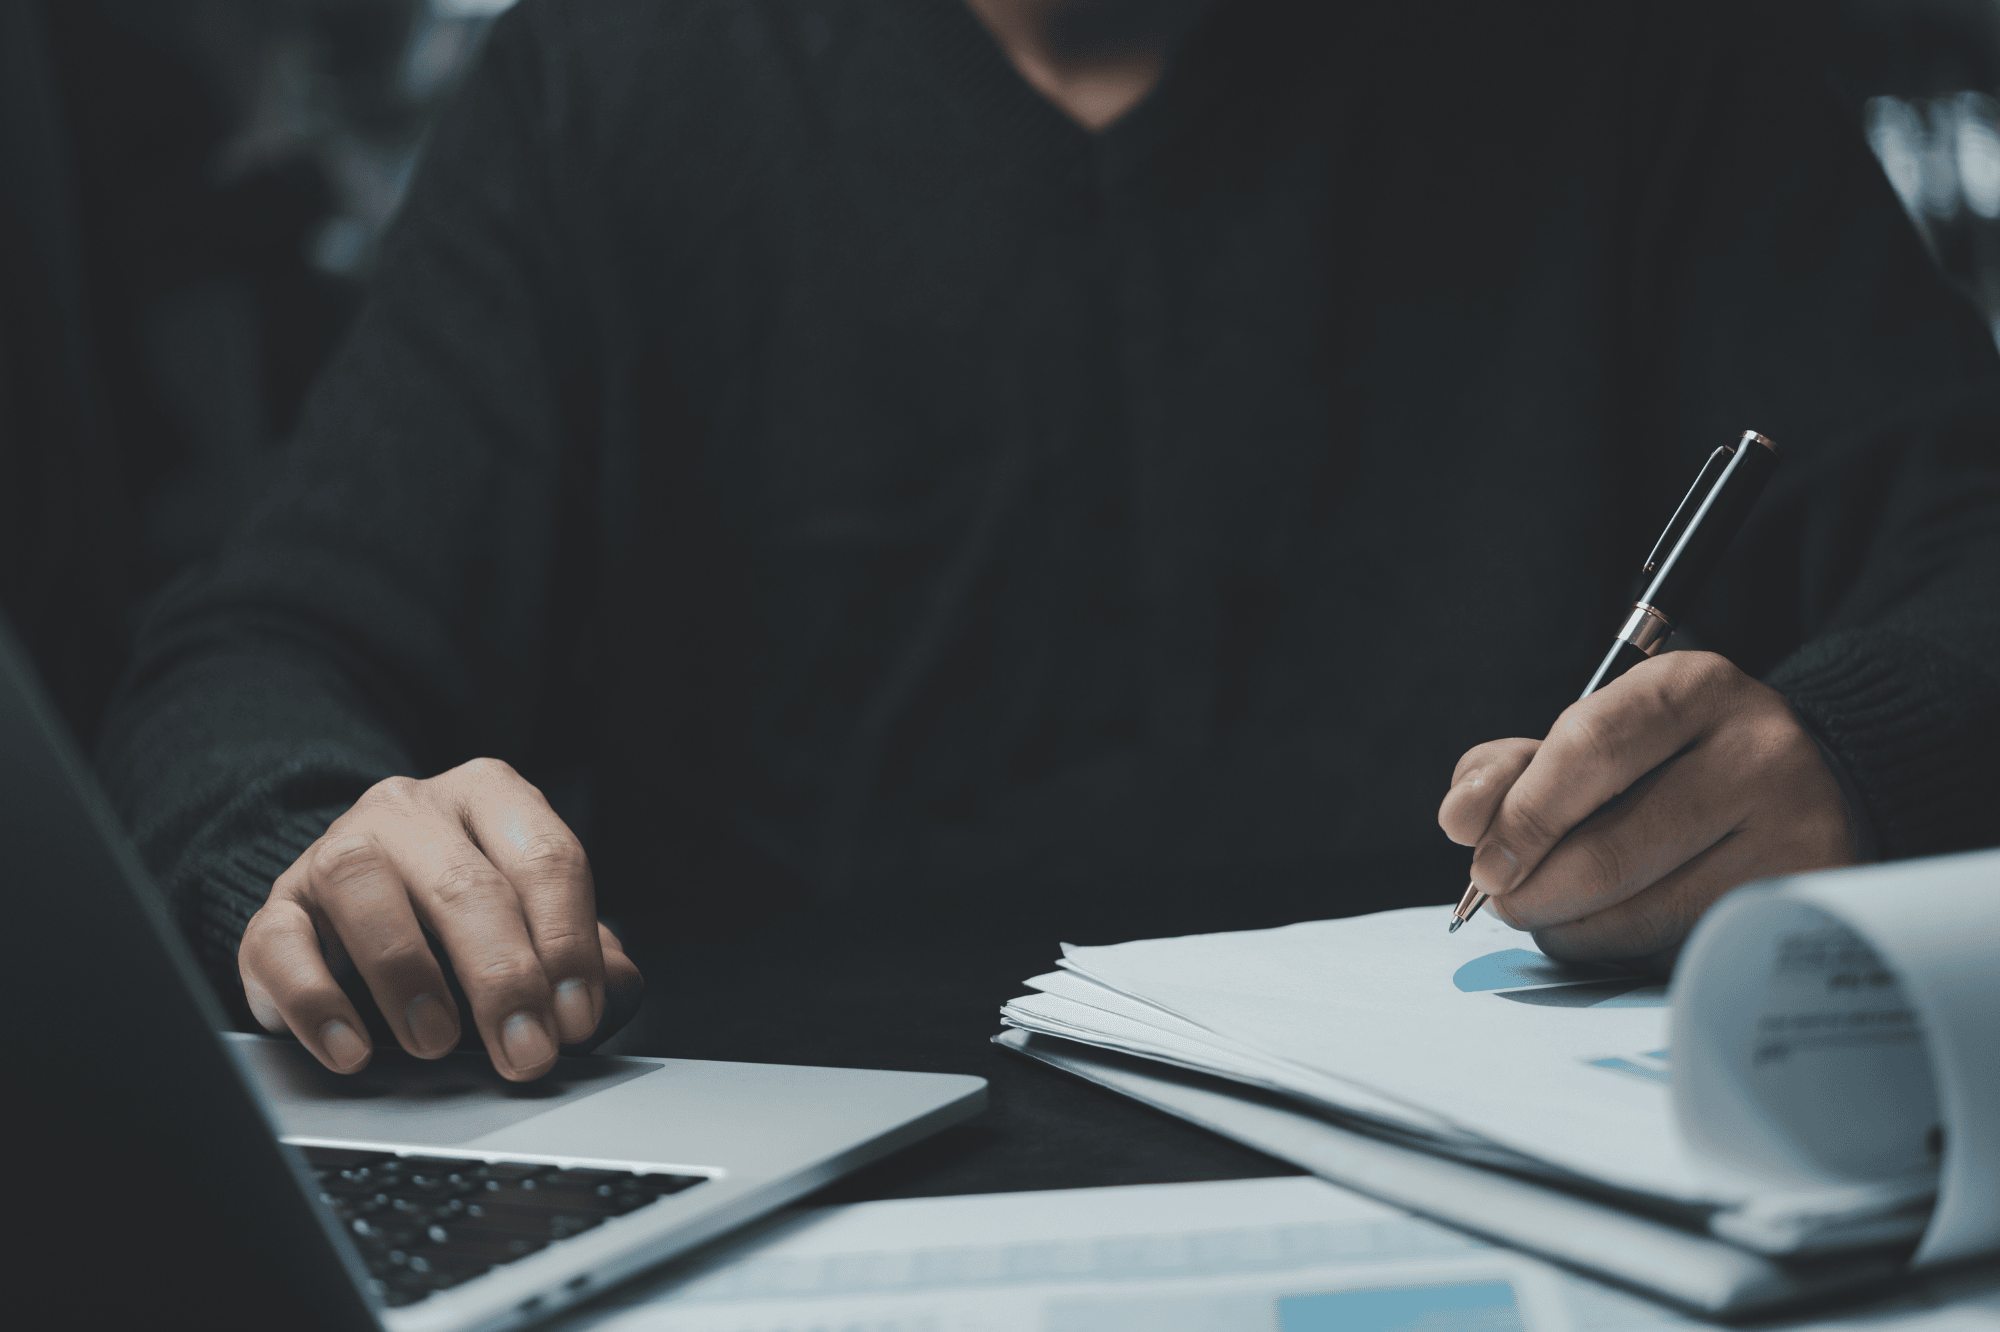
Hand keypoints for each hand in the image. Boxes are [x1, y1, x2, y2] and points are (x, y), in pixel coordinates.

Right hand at [239, 758, 643, 1079]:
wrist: (355, 904)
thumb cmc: (461, 917)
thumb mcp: (533, 921)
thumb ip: (584, 952)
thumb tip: (618, 989)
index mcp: (492, 798)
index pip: (546, 859)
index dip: (568, 944)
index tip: (576, 1016)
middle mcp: (413, 810)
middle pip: (465, 885)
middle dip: (503, 980)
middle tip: (525, 1052)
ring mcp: (336, 850)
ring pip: (366, 892)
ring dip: (408, 978)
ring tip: (437, 1042)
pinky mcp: (276, 907)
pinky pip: (282, 944)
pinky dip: (316, 1002)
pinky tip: (353, 1047)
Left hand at [1437, 651, 1860, 966]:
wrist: (1806, 784)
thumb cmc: (1669, 759)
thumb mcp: (1596, 729)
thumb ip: (1513, 767)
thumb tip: (1461, 821)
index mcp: (1694, 687)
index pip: (1589, 748)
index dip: (1522, 815)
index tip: (1479, 858)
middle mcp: (1758, 753)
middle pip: (1610, 850)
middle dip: (1531, 890)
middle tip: (1502, 900)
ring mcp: (1794, 832)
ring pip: (1642, 915)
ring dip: (1567, 930)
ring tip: (1548, 914)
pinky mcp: (1804, 902)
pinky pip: (1680, 949)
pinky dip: (1623, 950)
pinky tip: (1612, 925)